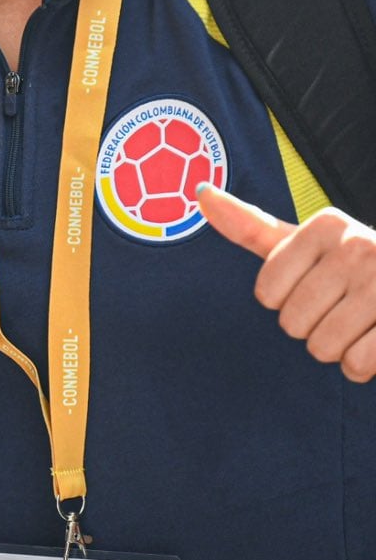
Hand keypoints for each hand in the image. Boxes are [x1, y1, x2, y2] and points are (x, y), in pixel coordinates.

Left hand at [198, 183, 375, 381]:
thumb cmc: (352, 271)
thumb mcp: (304, 244)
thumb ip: (252, 227)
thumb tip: (202, 192)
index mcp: (327, 226)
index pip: (267, 291)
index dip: (286, 303)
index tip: (316, 288)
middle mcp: (358, 247)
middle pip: (292, 322)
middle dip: (312, 329)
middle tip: (340, 311)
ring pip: (323, 347)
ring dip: (336, 350)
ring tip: (357, 326)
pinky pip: (357, 364)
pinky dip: (359, 367)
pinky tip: (372, 343)